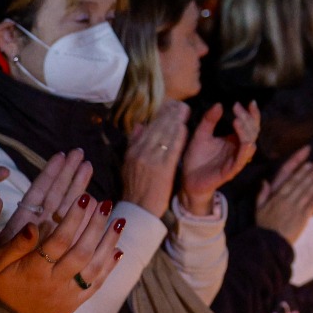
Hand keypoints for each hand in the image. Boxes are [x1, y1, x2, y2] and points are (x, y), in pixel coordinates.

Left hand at [0, 148, 92, 275]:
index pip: (39, 191)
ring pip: (69, 207)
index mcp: (22, 222)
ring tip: (88, 165)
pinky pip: (77, 231)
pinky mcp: (62, 250)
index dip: (50, 173)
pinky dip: (87, 217)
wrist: (1, 301)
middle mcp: (40, 226)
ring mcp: (52, 237)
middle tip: (80, 153)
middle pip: (57, 194)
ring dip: (78, 186)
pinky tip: (97, 204)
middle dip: (68, 173)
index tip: (62, 155)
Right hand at [0, 192, 125, 312]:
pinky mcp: (74, 304)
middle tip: (107, 204)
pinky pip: (96, 285)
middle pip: (83, 252)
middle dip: (96, 226)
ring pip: (95, 268)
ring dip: (109, 243)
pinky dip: (109, 268)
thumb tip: (32, 225)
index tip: (85, 198)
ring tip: (120, 221)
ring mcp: (67, 295)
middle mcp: (54, 283)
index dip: (74, 218)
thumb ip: (15, 245)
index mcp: (34, 270)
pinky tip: (118, 250)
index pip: (59, 241)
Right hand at [123, 101, 189, 216]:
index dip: (159, 116)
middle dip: (168, 114)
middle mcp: (140, 153)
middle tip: (180, 104)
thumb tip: (139, 125)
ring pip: (164, 136)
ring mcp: (151, 160)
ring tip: (183, 111)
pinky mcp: (162, 169)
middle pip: (156, 129)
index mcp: (132, 151)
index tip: (168, 106)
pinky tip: (184, 128)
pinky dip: (177, 137)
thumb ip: (134, 144)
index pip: (147, 128)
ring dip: (174, 121)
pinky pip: (171, 149)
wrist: (138, 209)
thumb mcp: (128, 165)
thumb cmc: (135, 188)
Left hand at [180, 101, 258, 213]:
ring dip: (247, 132)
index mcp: (234, 140)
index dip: (252, 114)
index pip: (250, 125)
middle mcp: (238, 149)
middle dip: (247, 118)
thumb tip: (219, 104)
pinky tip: (244, 141)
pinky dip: (245, 150)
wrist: (187, 179)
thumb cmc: (196, 157)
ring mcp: (236, 160)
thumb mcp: (201, 134)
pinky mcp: (230, 171)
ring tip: (237, 120)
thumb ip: (209, 120)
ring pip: (250, 145)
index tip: (250, 102)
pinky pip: (241, 161)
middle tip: (237, 107)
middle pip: (252, 132)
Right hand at [255, 147, 312, 243]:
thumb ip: (262, 194)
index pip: (291, 182)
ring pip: (308, 192)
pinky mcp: (303, 218)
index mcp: (277, 198)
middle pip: (302, 184)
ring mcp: (296, 209)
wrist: (270, 243)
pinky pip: (312, 205)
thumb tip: (264, 181)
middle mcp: (288, 201)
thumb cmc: (264, 226)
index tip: (308, 164)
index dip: (300, 172)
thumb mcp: (259, 209)